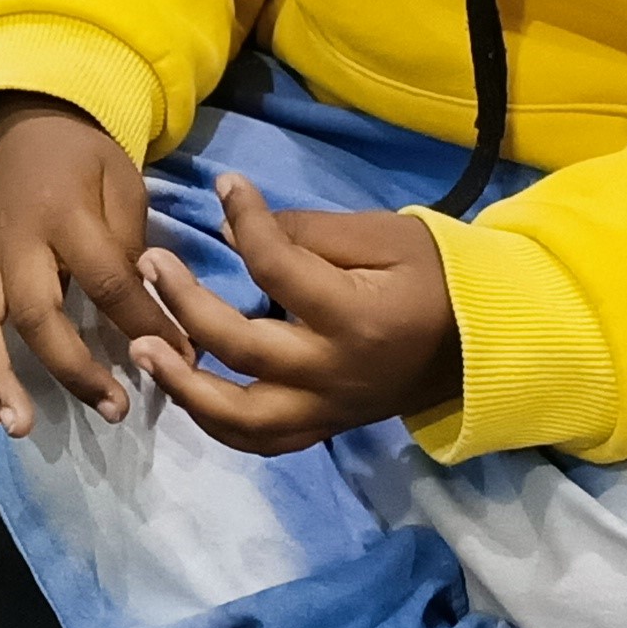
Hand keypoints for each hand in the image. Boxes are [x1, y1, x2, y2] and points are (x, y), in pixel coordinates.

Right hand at [0, 98, 196, 436]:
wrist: (27, 123)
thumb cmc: (86, 159)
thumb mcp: (123, 185)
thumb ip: (130, 249)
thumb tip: (158, 321)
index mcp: (64, 212)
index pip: (105, 279)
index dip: (144, 323)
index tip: (182, 359)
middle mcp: (14, 239)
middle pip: (34, 312)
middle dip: (71, 368)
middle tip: (112, 410)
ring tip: (17, 426)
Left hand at [123, 175, 461, 456]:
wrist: (484, 345)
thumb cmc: (436, 277)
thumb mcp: (383, 237)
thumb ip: (306, 234)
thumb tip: (231, 230)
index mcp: (357, 320)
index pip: (279, 269)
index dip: (246, 222)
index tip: (225, 184)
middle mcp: (335, 375)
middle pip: (243, 348)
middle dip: (186, 305)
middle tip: (150, 264)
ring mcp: (328, 410)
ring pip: (241, 419)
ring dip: (184, 386)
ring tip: (142, 349)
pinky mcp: (325, 428)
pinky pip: (261, 442)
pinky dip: (216, 424)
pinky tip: (181, 391)